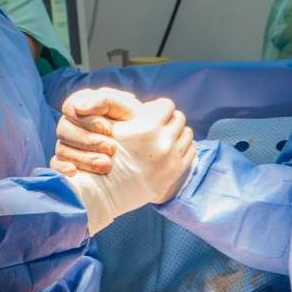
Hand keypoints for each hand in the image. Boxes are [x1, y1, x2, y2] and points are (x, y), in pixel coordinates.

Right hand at [51, 87, 141, 175]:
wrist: (147, 150)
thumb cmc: (137, 125)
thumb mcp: (128, 109)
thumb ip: (106, 100)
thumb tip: (79, 107)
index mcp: (87, 105)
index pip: (71, 106)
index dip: (87, 119)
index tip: (108, 129)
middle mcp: (73, 123)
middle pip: (63, 129)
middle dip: (88, 141)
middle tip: (112, 149)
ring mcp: (68, 144)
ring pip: (62, 149)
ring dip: (84, 158)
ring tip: (107, 165)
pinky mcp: (67, 163)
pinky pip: (55, 165)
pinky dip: (62, 168)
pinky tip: (75, 172)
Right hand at [57, 94, 195, 234]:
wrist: (101, 192)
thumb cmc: (100, 156)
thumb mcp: (109, 126)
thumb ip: (121, 108)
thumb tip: (137, 99)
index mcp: (148, 127)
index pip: (167, 105)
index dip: (159, 108)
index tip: (152, 114)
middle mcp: (162, 142)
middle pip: (179, 118)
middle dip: (169, 120)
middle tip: (158, 127)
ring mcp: (170, 158)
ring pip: (187, 134)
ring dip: (177, 133)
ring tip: (164, 139)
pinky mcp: (174, 173)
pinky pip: (191, 151)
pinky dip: (183, 148)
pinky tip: (170, 151)